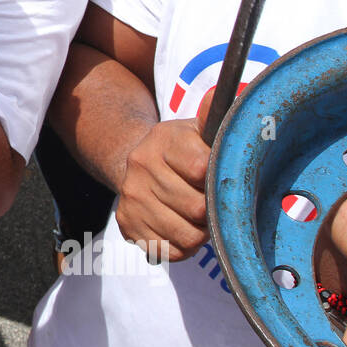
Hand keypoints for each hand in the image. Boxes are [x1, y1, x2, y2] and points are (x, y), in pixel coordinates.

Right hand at [115, 117, 209, 260]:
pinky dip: (184, 248)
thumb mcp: (196, 129)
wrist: (136, 161)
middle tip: (214, 205)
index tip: (220, 179)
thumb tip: (219, 94)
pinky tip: (183, 229)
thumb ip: (211, 116)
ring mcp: (131, 197)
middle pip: (196, 208)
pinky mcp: (127, 223)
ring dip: (201, 233)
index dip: (218, 181)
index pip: (201, 170)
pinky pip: (169, 252)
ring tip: (200, 220)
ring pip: (186, 235)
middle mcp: (140, 167)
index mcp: (162, 140)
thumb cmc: (181, 149)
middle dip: (213, 213)